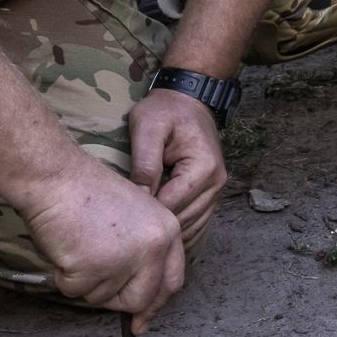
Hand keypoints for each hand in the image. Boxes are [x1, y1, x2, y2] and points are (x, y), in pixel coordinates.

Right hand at [18, 162, 187, 331]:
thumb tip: (140, 295)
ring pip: (102, 296)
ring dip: (85, 280)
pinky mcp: (93, 268)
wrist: (58, 179)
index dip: (155, 304)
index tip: (141, 323)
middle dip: (116, 300)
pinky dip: (64, 276)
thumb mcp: (136, 216)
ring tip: (80, 244)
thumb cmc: (89, 194)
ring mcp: (125, 259)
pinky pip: (74, 290)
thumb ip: (144, 251)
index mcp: (168, 232)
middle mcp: (154, 247)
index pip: (172, 281)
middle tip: (94, 281)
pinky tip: (66, 247)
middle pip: (140, 299)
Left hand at [128, 86, 226, 251]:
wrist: (188, 99)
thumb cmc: (164, 111)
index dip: (145, 216)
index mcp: (204, 168)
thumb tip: (139, 200)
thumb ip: (145, 163)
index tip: (119, 220)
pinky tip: (158, 236)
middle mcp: (217, 183)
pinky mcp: (211, 194)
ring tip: (139, 238)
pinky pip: (198, 224)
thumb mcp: (147, 128)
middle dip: (156, 229)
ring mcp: (217, 190)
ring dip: (168, 235)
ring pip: (193, 228)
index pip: (172, 206)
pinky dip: (180, 233)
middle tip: (124, 234)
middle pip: (184, 221)